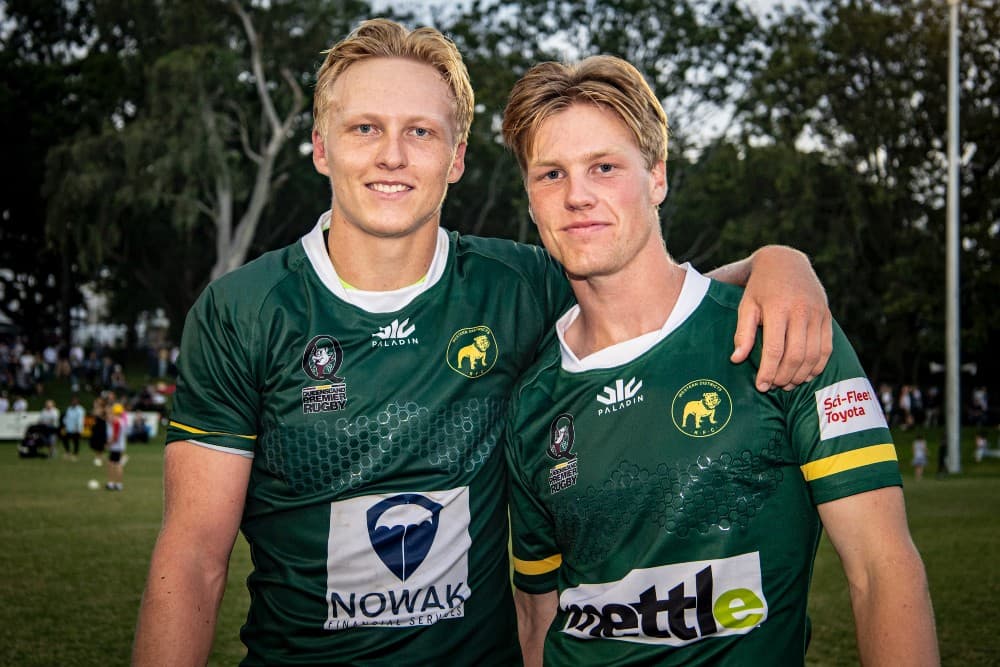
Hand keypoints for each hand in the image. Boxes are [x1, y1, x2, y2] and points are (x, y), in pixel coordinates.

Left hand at [731, 246, 832, 390]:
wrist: (786, 262)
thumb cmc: (760, 287)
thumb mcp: (746, 305)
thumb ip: (743, 333)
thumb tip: (736, 359)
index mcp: (777, 308)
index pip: (775, 349)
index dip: (768, 372)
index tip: (761, 386)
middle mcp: (801, 311)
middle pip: (796, 355)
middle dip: (785, 376)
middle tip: (774, 386)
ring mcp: (817, 314)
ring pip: (813, 355)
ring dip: (801, 375)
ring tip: (788, 384)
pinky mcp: (827, 316)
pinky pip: (827, 348)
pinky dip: (818, 365)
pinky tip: (806, 374)